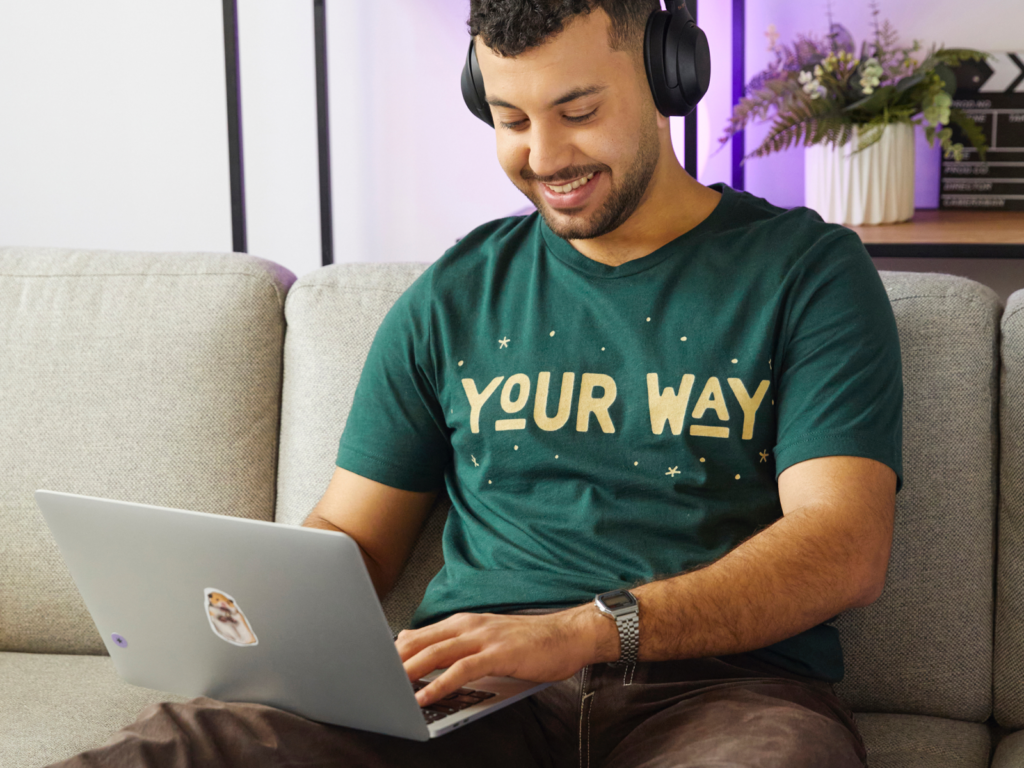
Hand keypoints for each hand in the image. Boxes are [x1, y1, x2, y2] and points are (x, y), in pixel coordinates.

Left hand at [395, 605, 617, 707]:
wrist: (568, 635)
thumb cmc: (530, 642)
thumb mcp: (488, 639)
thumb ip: (459, 645)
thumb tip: (425, 655)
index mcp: (464, 622)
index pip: (420, 634)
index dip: (394, 651)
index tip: (373, 666)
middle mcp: (469, 625)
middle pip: (420, 641)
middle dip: (392, 661)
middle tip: (370, 680)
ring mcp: (483, 638)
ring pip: (436, 653)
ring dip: (409, 672)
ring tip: (388, 689)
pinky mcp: (498, 654)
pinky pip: (461, 670)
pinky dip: (439, 684)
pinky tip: (425, 697)